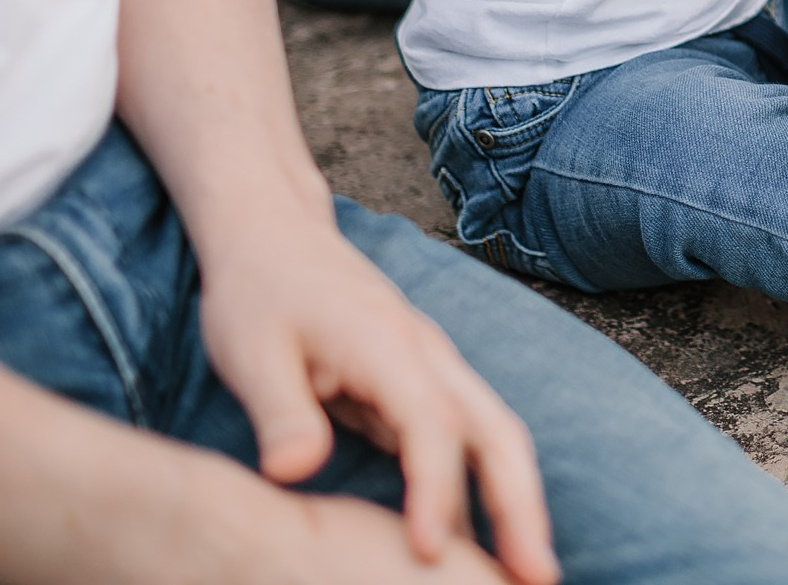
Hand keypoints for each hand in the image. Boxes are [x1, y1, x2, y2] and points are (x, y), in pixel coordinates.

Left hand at [195, 218, 556, 583]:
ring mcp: (432, 371)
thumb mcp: (250, 350)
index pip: (431, 425)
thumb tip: (293, 475)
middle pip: (498, 431)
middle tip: (537, 579)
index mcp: (389, 346)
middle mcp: (428, 357)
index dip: (436, 490)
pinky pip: (468, 443)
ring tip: (529, 575)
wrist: (275, 236)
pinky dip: (487, 490)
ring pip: (495, 437)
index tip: (427, 554)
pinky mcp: (420, 388)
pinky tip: (480, 543)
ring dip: (518, 503)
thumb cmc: (260, 292)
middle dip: (521, 506)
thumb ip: (280, 412)